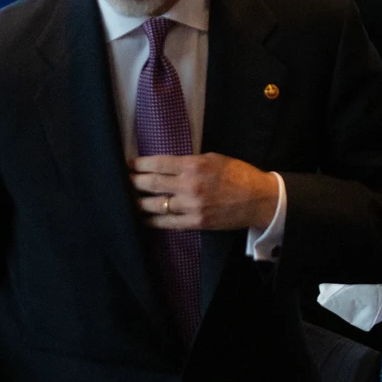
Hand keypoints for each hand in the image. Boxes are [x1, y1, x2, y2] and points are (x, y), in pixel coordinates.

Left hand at [130, 154, 278, 231]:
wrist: (259, 199)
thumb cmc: (238, 174)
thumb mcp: (213, 159)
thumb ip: (189, 162)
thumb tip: (166, 165)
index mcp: (194, 166)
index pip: (157, 164)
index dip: (139, 164)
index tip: (127, 164)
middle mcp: (189, 186)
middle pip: (151, 184)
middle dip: (132, 182)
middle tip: (121, 180)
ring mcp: (191, 206)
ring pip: (155, 205)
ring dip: (138, 202)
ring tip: (128, 199)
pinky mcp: (195, 223)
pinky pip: (167, 223)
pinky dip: (152, 220)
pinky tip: (142, 217)